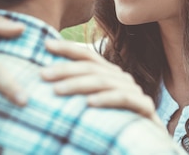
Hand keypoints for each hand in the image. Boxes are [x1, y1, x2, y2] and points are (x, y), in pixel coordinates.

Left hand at [42, 40, 162, 127]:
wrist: (145, 146)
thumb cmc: (112, 127)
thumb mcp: (92, 106)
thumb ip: (77, 92)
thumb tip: (45, 78)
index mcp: (110, 74)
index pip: (87, 56)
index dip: (68, 48)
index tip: (46, 44)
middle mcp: (122, 79)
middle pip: (92, 67)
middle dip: (65, 69)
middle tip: (43, 74)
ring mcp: (135, 91)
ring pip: (104, 81)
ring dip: (78, 84)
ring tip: (57, 90)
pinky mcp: (145, 107)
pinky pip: (123, 99)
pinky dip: (105, 99)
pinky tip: (89, 103)